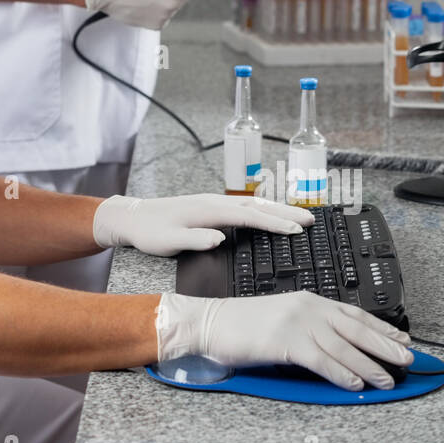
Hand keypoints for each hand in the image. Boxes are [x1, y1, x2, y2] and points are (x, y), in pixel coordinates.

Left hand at [92, 193, 313, 254]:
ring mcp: (214, 201)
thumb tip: (220, 239)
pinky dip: (263, 208)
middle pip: (257, 205)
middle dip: (285, 213)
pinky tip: (270, 213)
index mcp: (209, 211)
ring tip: (300, 216)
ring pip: (253, 203)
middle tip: (311, 220)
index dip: (274, 224)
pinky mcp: (211, 205)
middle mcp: (215, 202)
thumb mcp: (169, 241)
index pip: (249, 217)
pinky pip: (244, 205)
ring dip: (277, 208)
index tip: (296, 231)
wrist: (133, 217)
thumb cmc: (150, 231)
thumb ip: (195, 240)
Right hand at [156, 291, 413, 389]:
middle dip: (385, 345)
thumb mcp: (281, 319)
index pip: (353, 313)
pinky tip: (355, 383)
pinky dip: (342, 373)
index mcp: (307, 299)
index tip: (401, 339)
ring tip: (386, 380)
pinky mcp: (285, 341)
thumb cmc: (241, 325)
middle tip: (406, 359)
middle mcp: (306, 307)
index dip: (380, 327)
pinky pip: (322, 360)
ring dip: (369, 365)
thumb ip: (308, 329)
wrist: (210, 322)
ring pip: (343, 346)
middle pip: (356, 328)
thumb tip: (337, 350)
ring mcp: (296, 322)